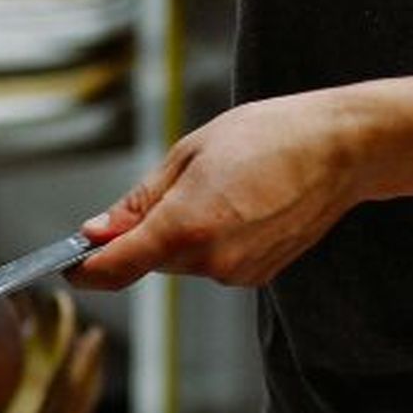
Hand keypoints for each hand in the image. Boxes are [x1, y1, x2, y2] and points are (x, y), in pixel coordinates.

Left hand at [70, 89, 371, 289]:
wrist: (343, 148)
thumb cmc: (269, 136)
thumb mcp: (189, 153)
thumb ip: (138, 202)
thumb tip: (96, 231)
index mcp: (184, 228)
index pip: (113, 268)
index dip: (84, 269)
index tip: (69, 264)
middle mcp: (209, 261)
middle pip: (148, 260)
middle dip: (146, 233)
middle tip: (180, 185)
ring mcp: (236, 273)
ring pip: (182, 261)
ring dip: (184, 234)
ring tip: (224, 188)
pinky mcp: (258, 276)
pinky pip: (214, 262)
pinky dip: (214, 240)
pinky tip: (243, 206)